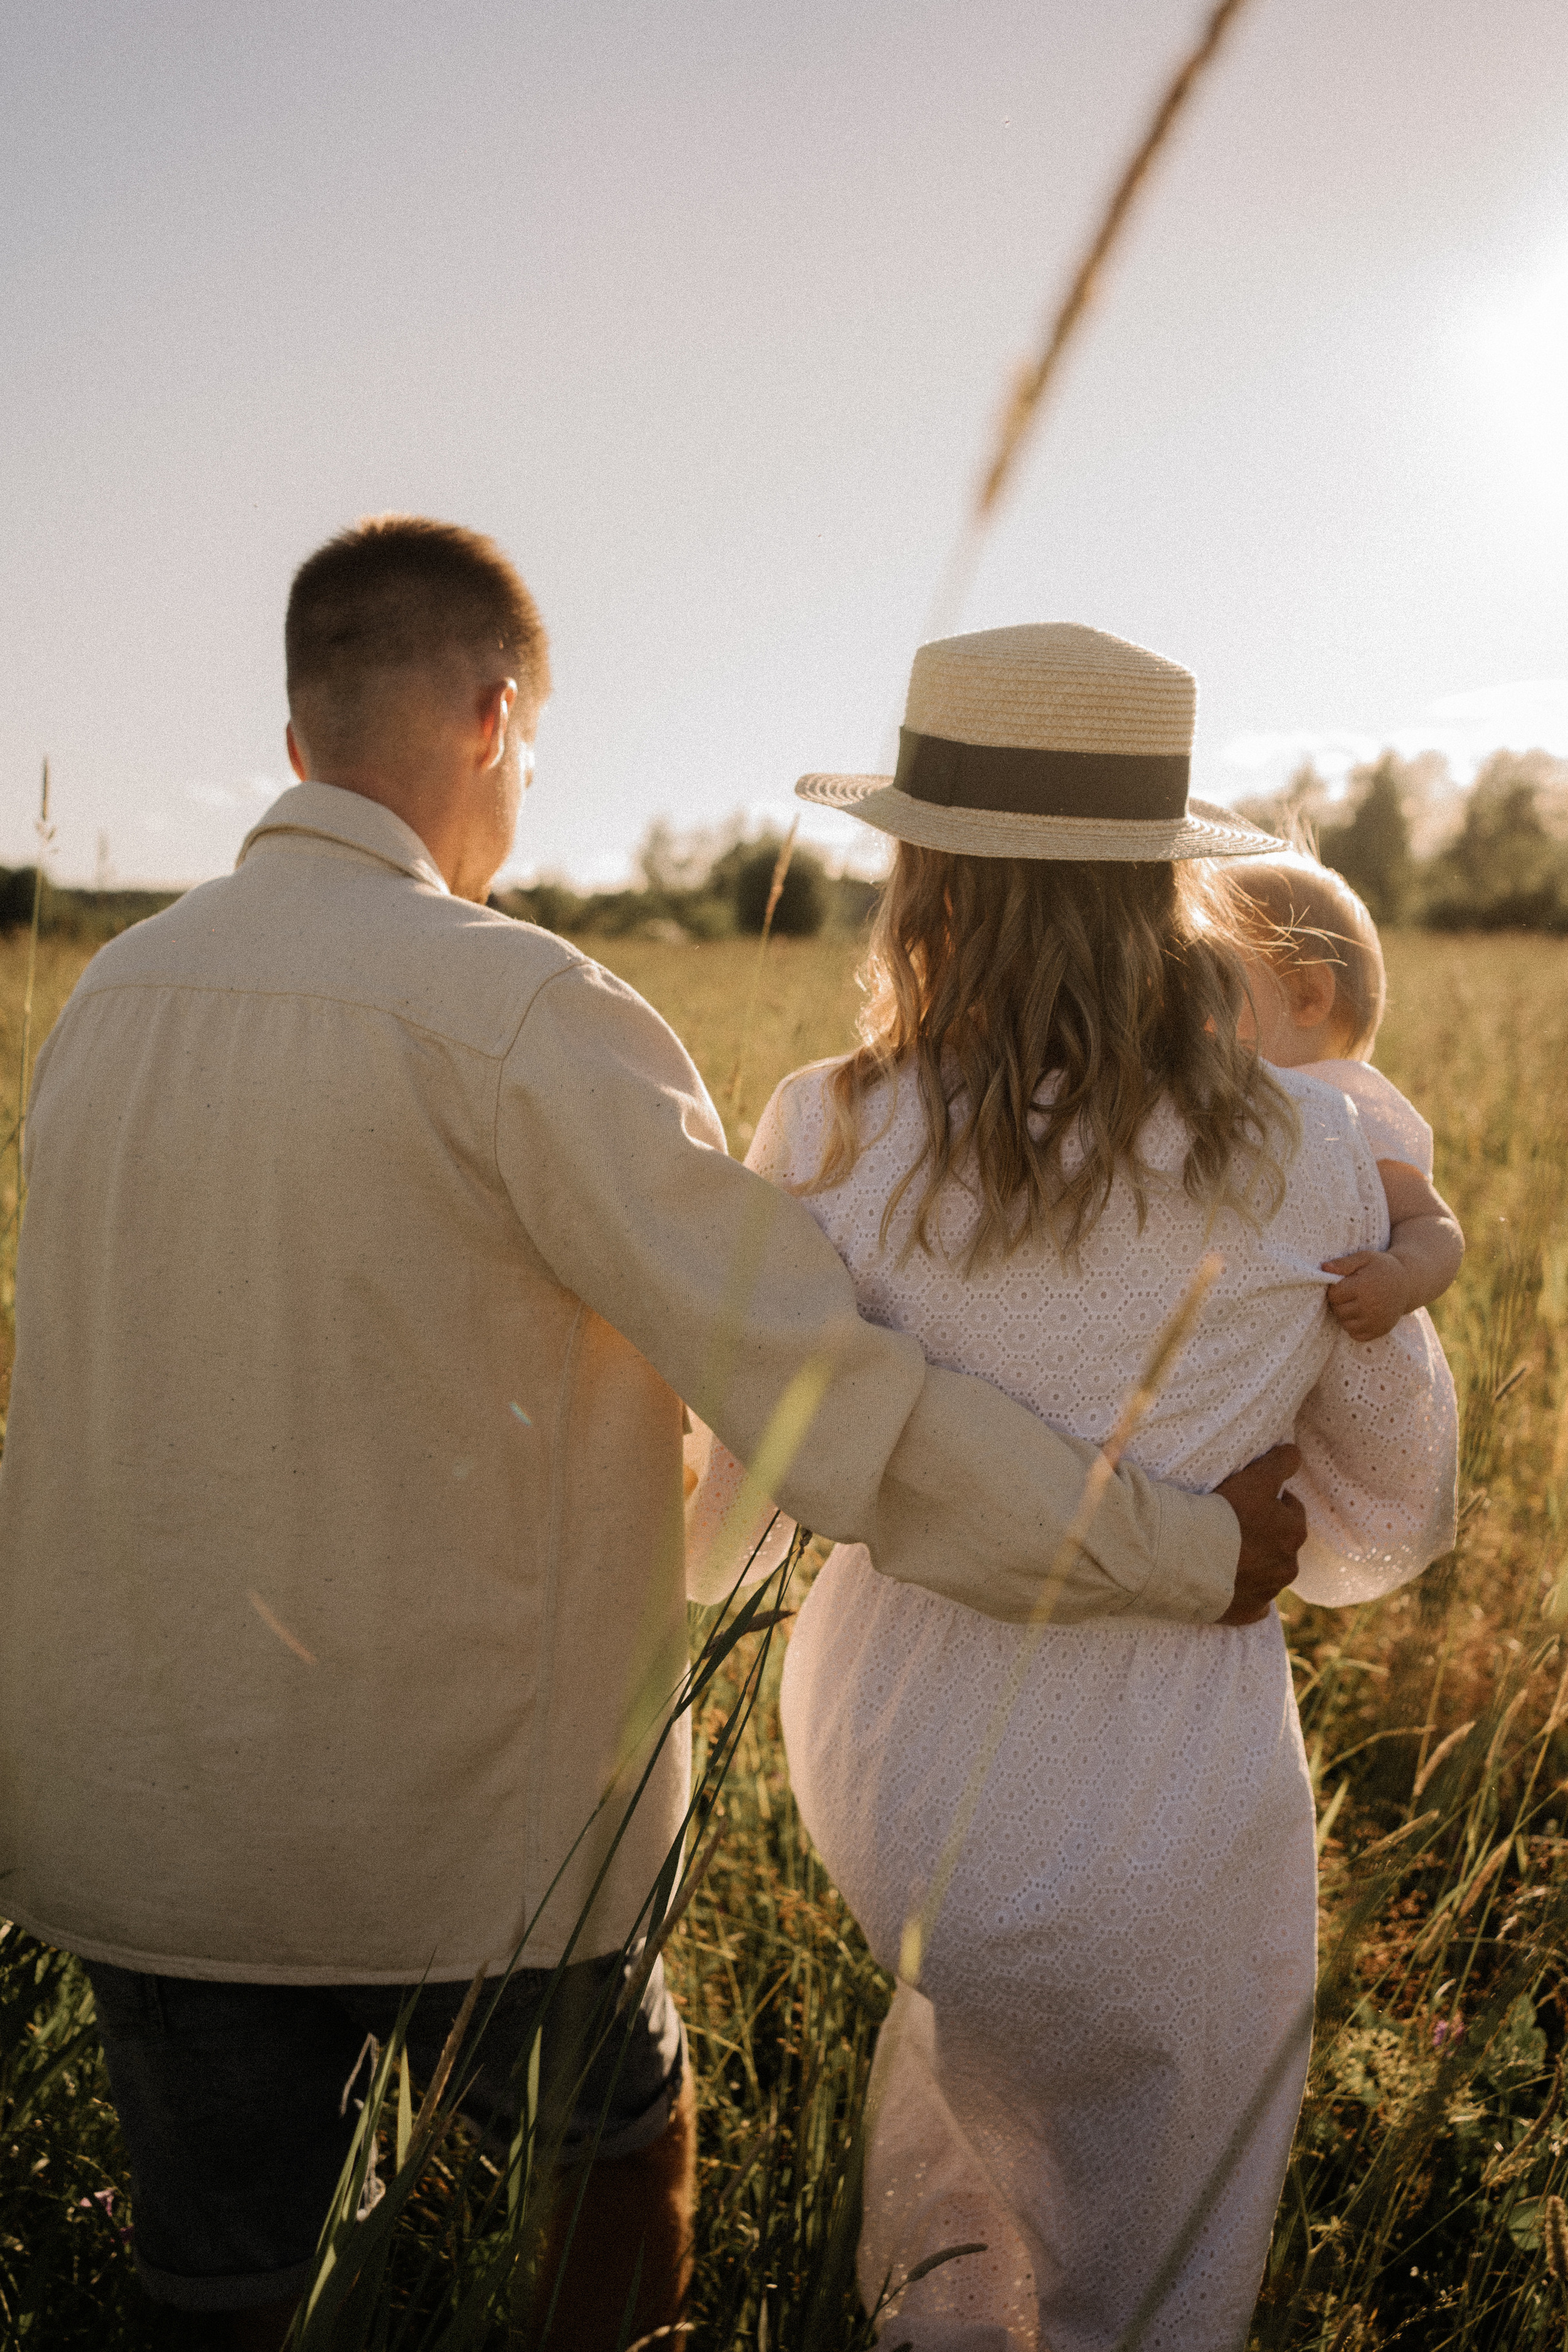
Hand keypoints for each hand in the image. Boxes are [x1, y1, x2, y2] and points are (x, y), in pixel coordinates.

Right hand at [1214, 1444, 1306, 1624]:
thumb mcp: (1256, 1477)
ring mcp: (1268, 1591)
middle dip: (1265, 1535)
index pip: (1291, 1509)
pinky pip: (1253, 1604)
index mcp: (1294, 1531)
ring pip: (1267, 1574)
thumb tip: (1295, 1453)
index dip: (1271, 1502)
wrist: (1187, 1557)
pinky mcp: (1248, 1612)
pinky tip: (1225, 1584)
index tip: (1248, 1499)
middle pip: (1280, 1544)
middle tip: (1234, 1525)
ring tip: (1224, 1554)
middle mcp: (1288, 1565)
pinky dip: (1243, 1594)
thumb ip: (1281, 1462)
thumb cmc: (1224, 1512)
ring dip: (1253, 1564)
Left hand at [1322, 1250, 1411, 1341]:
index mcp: (1364, 1286)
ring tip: (1355, 1303)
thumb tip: (1324, 1268)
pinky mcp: (1381, 1330)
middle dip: (1339, 1302)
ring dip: (1345, 1315)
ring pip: (1345, 1324)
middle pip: (1339, 1310)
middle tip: (1350, 1294)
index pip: (1334, 1295)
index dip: (1335, 1289)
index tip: (1343, 1284)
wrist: (1407, 1283)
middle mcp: (1370, 1306)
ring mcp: (1376, 1320)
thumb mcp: (1365, 1257)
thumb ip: (1344, 1263)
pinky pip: (1356, 1335)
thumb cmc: (1382, 1268)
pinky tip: (1361, 1315)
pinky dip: (1355, 1327)